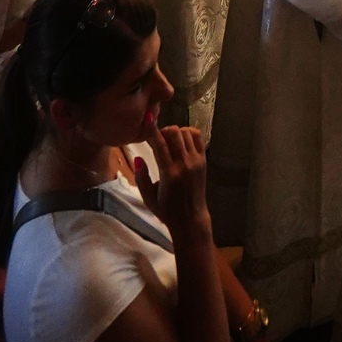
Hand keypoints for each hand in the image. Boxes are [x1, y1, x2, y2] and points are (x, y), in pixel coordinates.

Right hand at [138, 122, 210, 242]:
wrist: (191, 219)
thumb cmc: (166, 210)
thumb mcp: (148, 197)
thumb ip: (141, 177)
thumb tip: (138, 158)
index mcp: (169, 175)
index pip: (160, 145)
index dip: (152, 130)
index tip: (146, 121)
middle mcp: (184, 165)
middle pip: (174, 133)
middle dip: (163, 131)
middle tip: (157, 140)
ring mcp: (196, 161)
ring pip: (186, 132)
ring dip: (175, 132)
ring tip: (168, 142)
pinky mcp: (203, 160)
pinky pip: (197, 136)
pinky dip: (188, 133)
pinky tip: (181, 141)